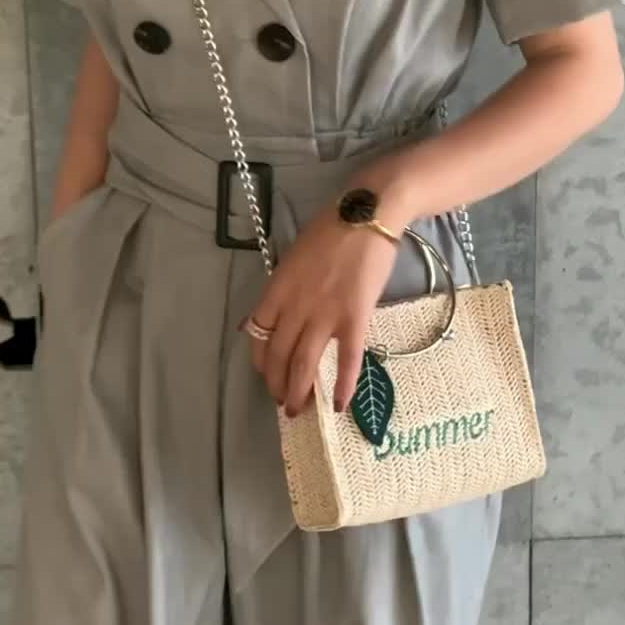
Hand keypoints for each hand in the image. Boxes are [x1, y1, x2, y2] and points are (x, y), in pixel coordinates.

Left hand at [242, 207, 399, 417]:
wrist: (366, 214)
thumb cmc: (330, 231)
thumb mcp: (292, 258)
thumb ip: (280, 289)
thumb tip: (261, 318)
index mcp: (277, 289)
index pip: (258, 335)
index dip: (260, 362)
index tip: (266, 375)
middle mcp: (294, 305)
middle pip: (278, 355)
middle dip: (277, 384)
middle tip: (283, 403)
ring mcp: (324, 313)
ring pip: (304, 363)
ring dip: (298, 392)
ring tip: (299, 410)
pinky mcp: (355, 317)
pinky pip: (347, 359)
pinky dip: (342, 385)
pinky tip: (340, 406)